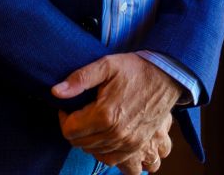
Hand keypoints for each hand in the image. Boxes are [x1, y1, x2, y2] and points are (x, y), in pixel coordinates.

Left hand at [53, 53, 180, 165]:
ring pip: (93, 151)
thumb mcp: (106, 65)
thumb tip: (56, 92)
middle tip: (82, 111)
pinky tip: (104, 133)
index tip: (70, 107)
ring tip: (94, 119)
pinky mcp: (136, 146)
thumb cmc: (136, 69)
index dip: (64, 118)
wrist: (167, 77)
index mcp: (105, 114)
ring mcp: (128, 142)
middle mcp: (116, 133)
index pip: (69, 130)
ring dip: (88, 138)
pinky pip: (111, 159)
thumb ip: (79, 79)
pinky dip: (102, 150)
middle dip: (75, 128)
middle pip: (79, 143)